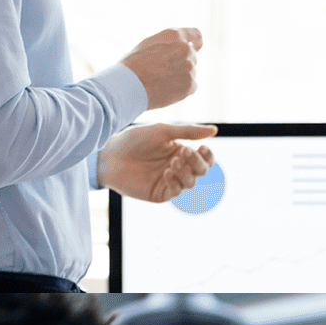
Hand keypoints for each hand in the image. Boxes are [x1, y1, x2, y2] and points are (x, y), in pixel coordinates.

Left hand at [96, 124, 216, 202]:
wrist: (111, 154)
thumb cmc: (135, 140)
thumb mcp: (163, 132)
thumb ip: (188, 132)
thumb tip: (214, 131)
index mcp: (181, 153)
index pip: (204, 159)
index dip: (207, 156)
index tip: (202, 147)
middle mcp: (177, 169)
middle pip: (201, 172)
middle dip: (196, 162)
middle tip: (183, 152)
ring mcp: (168, 182)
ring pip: (191, 183)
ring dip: (186, 172)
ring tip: (172, 161)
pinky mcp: (158, 194)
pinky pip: (175, 192)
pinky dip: (175, 181)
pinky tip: (167, 171)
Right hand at [121, 27, 203, 107]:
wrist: (126, 86)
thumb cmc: (132, 66)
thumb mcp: (148, 44)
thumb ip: (168, 44)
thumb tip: (189, 47)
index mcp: (174, 35)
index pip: (196, 36)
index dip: (194, 43)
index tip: (191, 49)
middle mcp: (185, 49)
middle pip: (191, 57)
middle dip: (180, 63)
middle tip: (161, 71)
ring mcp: (189, 68)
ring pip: (190, 73)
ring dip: (180, 77)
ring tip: (159, 82)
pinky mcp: (189, 85)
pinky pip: (191, 87)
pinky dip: (181, 90)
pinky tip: (165, 90)